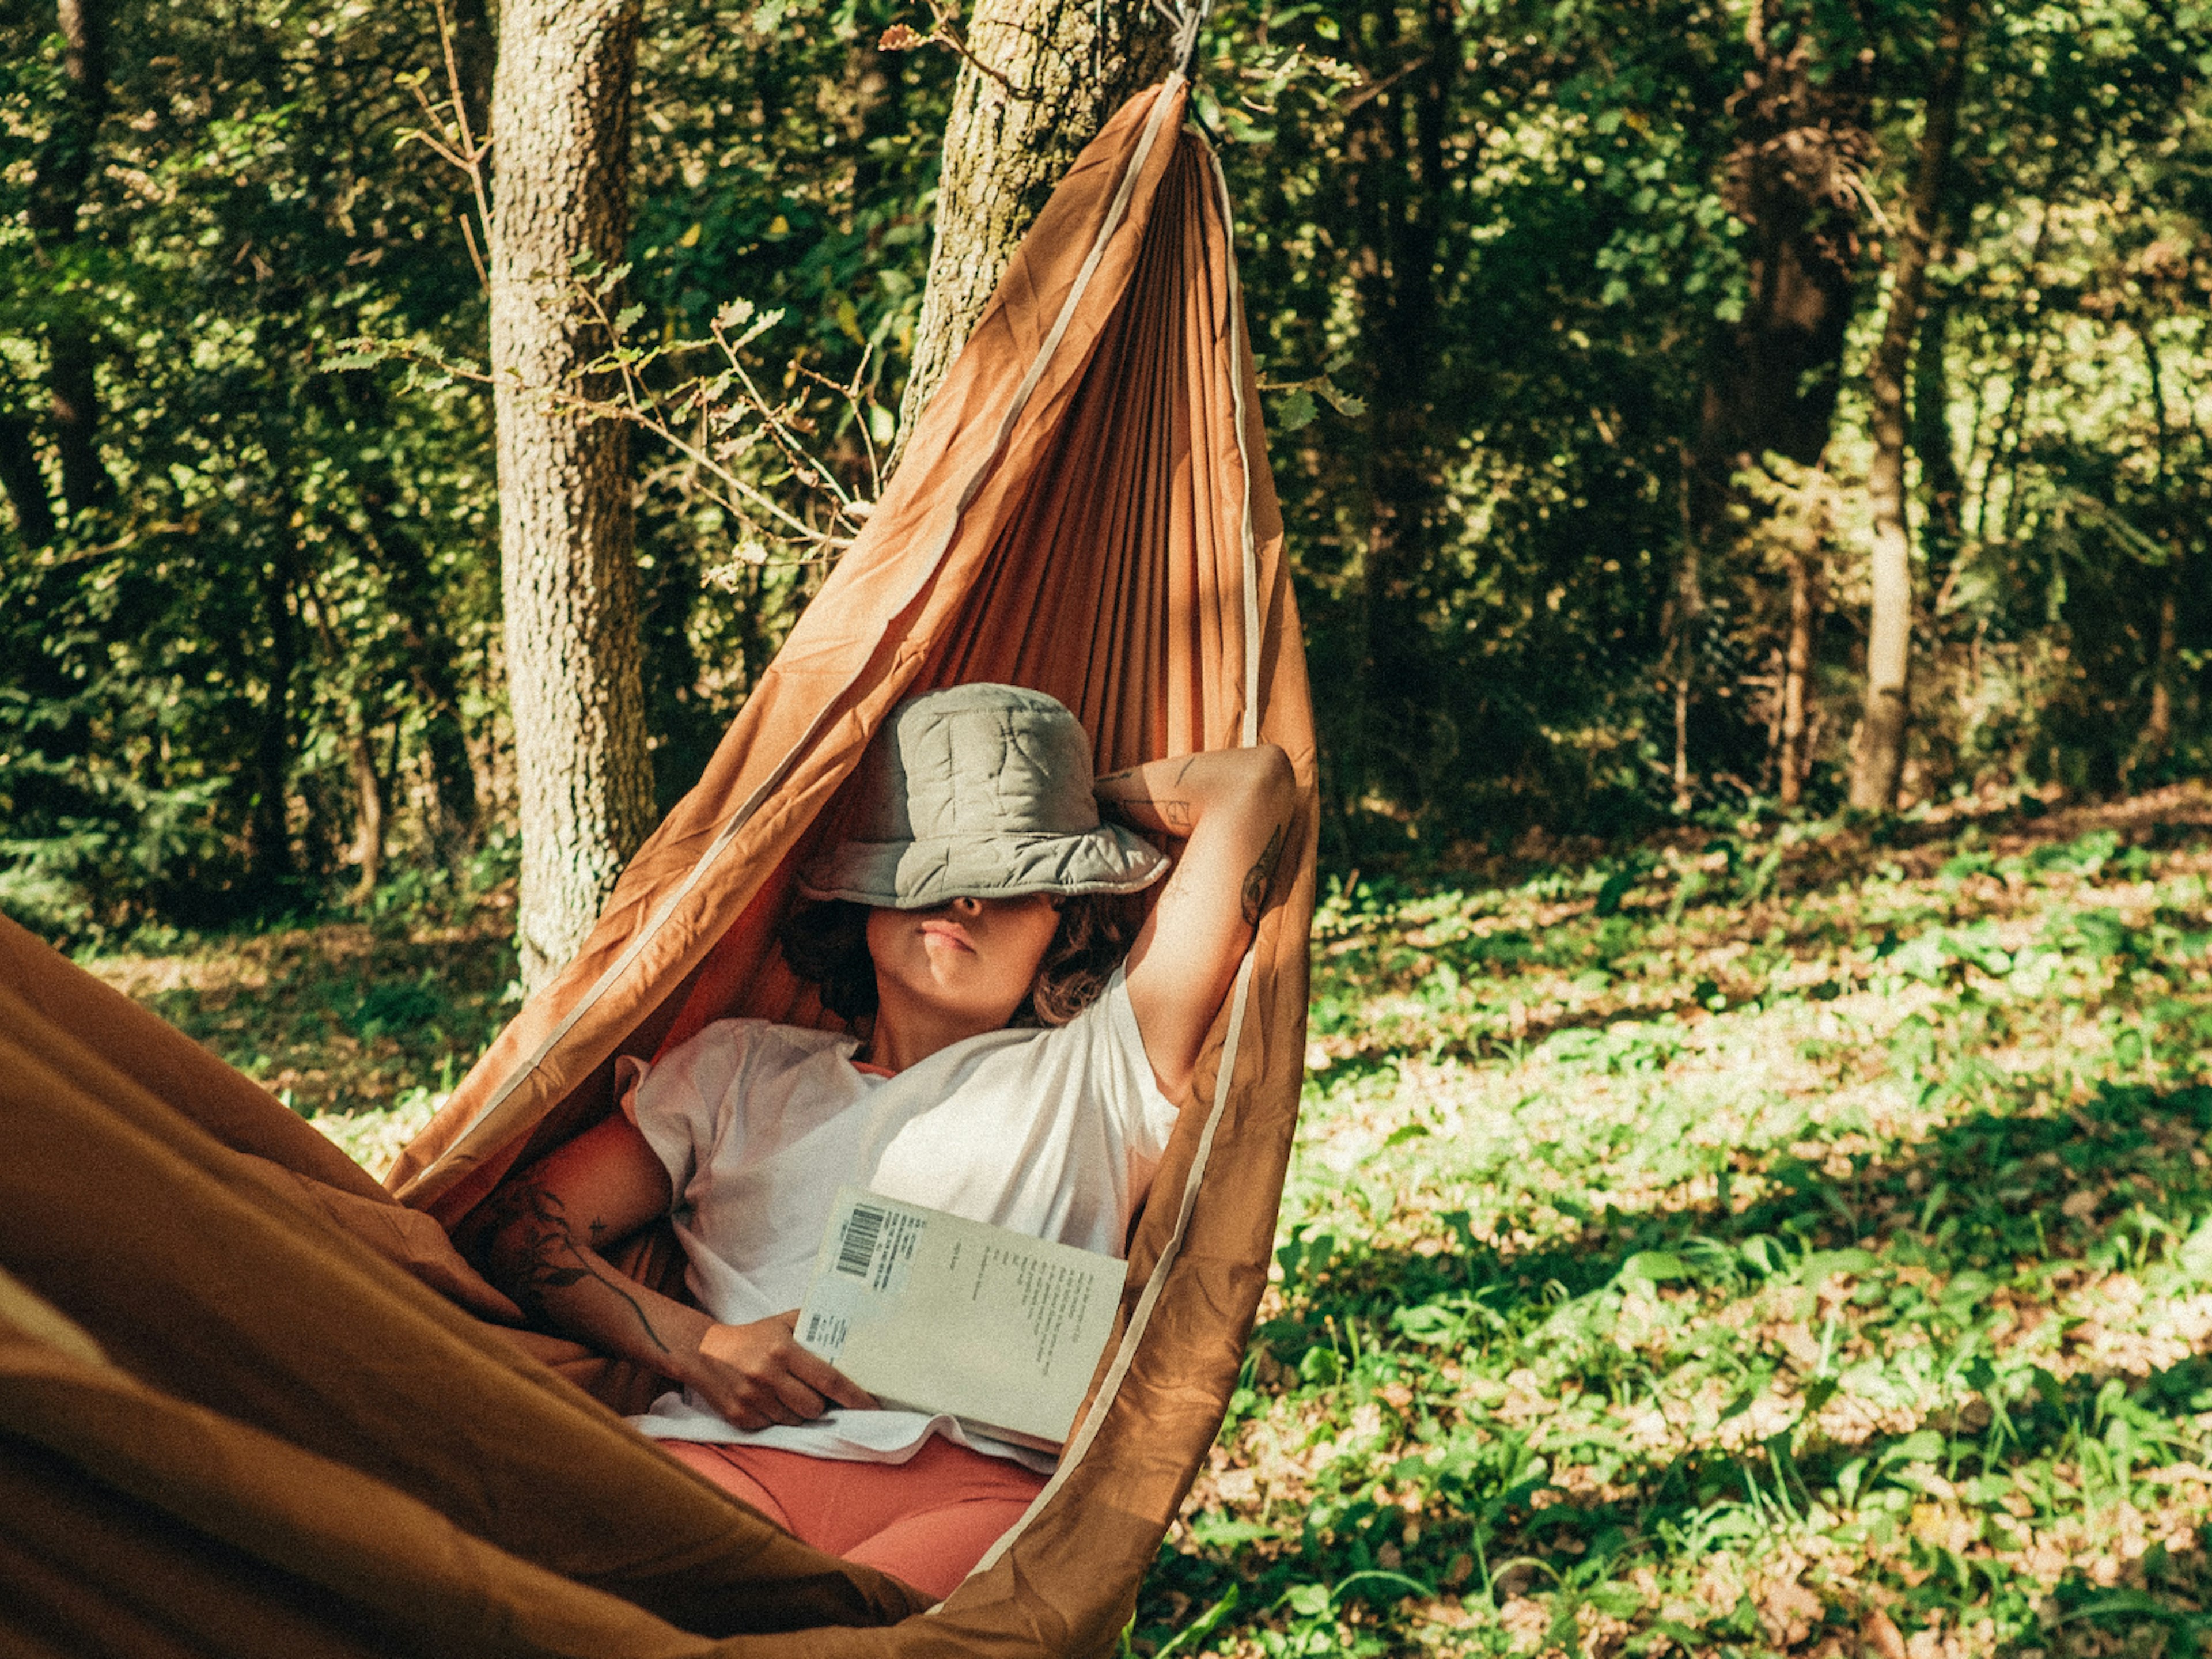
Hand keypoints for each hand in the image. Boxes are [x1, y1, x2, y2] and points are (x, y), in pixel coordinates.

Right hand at [681, 1311, 876, 1428]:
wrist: (704, 1353)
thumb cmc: (753, 1337)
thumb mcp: (783, 1322)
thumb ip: (815, 1324)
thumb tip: (853, 1327)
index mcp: (784, 1351)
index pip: (828, 1380)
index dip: (854, 1397)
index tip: (873, 1408)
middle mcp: (768, 1376)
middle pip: (814, 1407)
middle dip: (821, 1405)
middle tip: (815, 1393)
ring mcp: (752, 1400)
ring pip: (795, 1420)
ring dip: (798, 1411)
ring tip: (787, 1392)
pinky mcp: (740, 1418)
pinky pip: (773, 1426)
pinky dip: (776, 1417)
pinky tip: (767, 1399)